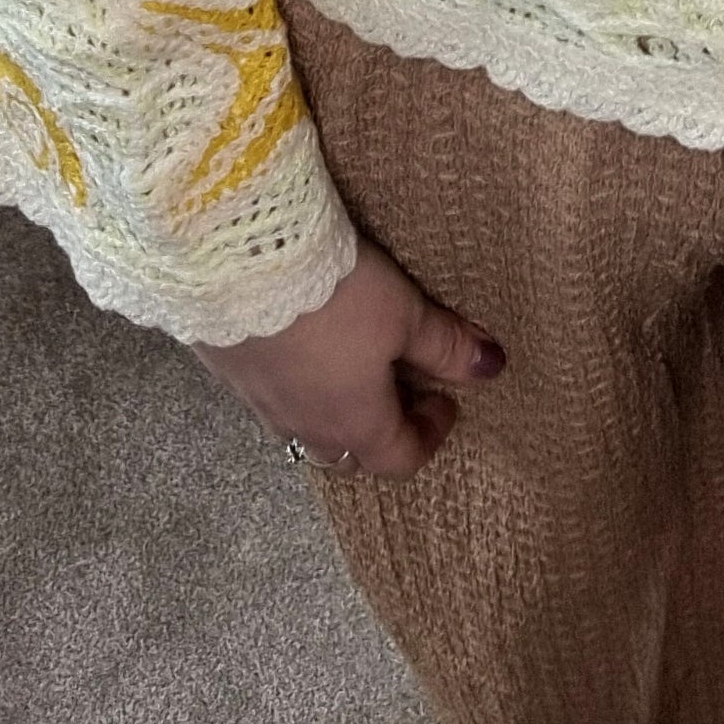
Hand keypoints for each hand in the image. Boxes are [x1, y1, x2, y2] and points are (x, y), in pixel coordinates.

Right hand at [192, 230, 506, 479]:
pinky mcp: (230, 374)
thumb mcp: (404, 313)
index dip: (430, 434)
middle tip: (402, 385)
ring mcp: (262, 406)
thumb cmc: (336, 297)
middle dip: (380, 430)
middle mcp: (306, 427)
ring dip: (336, 410)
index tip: (447, 400)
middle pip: (349, 454)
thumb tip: (492, 367)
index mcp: (356, 424)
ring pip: (306, 429)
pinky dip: (297, 386)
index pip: (399, 458)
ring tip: (352, 365)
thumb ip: (446, 345)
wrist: (237, 264)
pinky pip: (272, 398)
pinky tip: (301, 344)